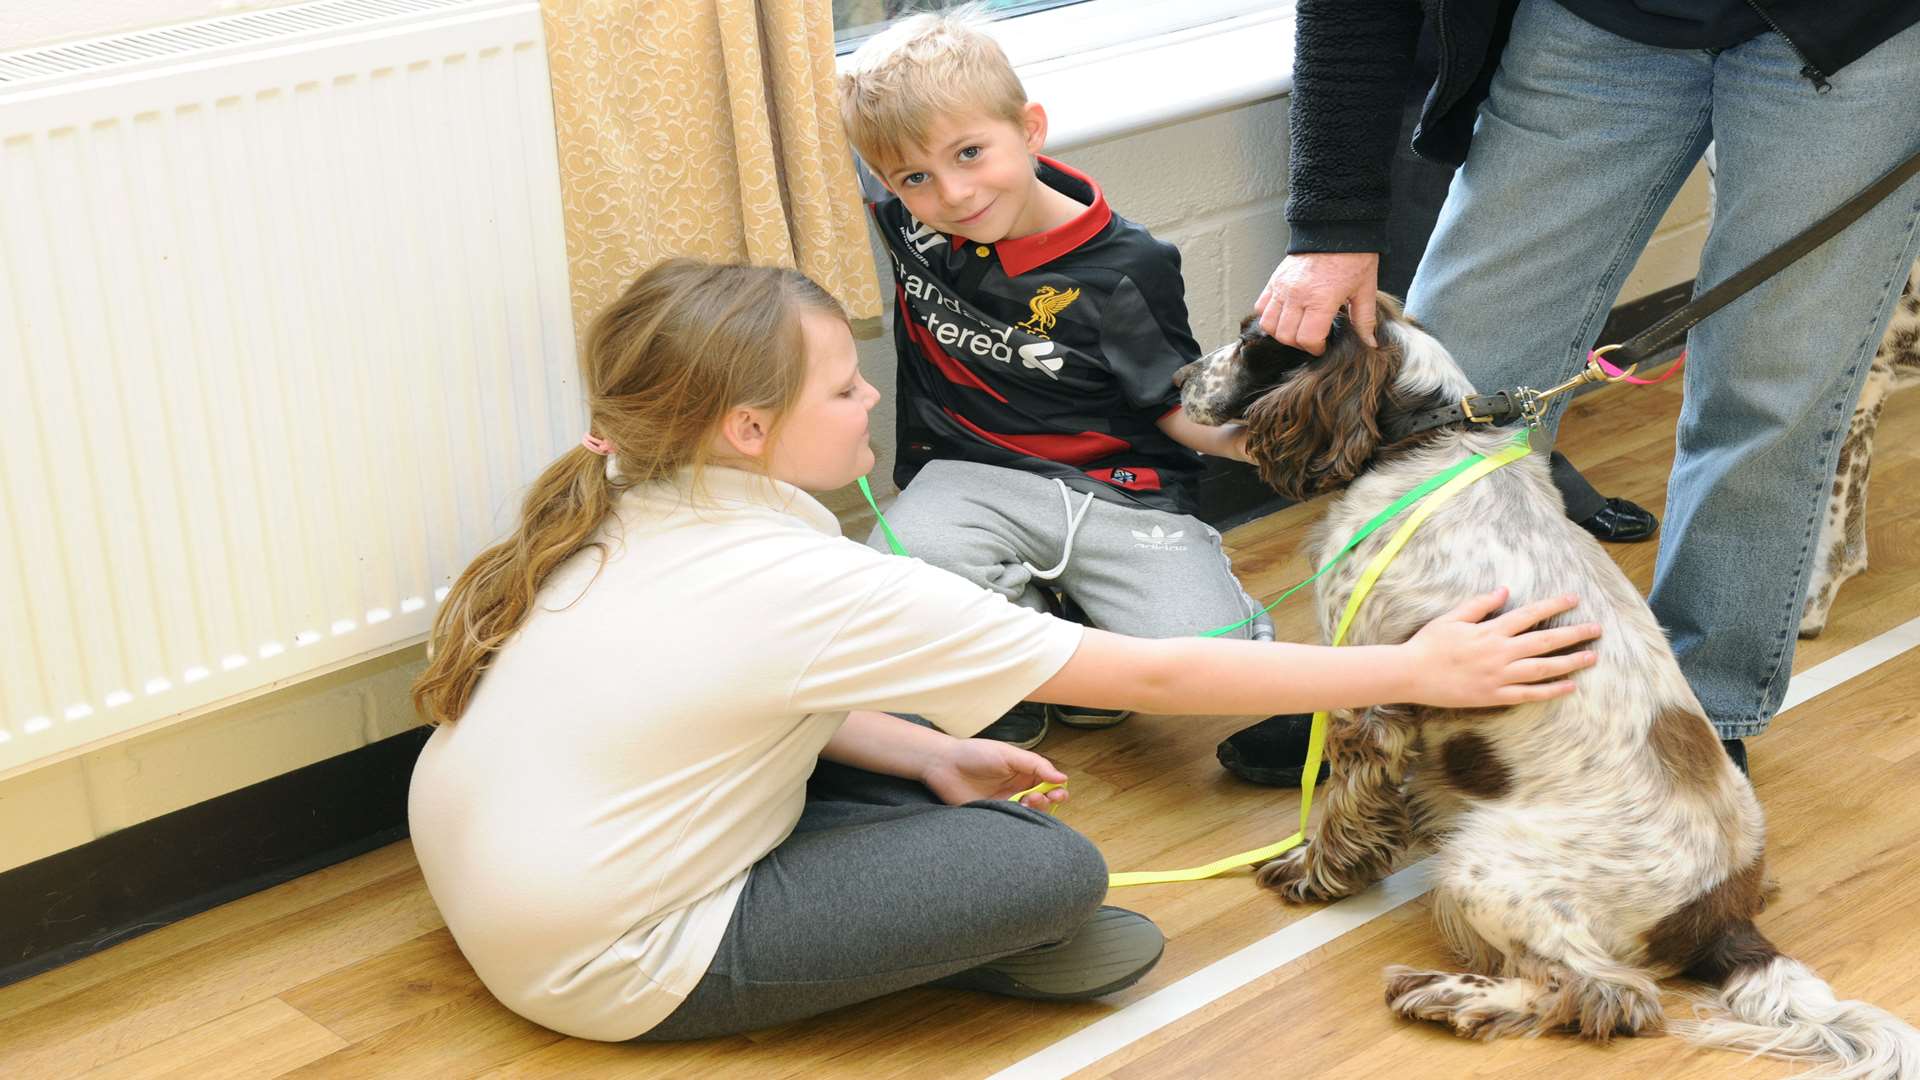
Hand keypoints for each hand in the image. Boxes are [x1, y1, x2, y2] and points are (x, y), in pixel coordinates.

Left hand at [922, 737, 1069, 810]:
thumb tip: (1062, 778)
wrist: (943, 764)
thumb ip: (1035, 765)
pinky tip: (1012, 813)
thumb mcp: (1008, 754)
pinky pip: (1009, 824)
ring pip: (1028, 815)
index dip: (1057, 791)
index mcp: (1024, 773)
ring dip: (1032, 812)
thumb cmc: (975, 753)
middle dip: (1046, 802)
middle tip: (1037, 798)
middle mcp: (1017, 790)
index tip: (1058, 794)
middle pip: (1042, 802)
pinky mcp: (991, 816)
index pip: (1049, 785)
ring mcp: (1004, 804)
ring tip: (1024, 802)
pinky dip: (1016, 823)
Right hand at [1254, 252, 1380, 353]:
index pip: (1307, 338)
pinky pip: (1261, 306)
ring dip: (1281, 332)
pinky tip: (1284, 315)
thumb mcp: (1365, 290)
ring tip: (1296, 329)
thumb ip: (1364, 320)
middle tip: (1312, 339)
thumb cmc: (1353, 257)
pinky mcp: (1274, 280)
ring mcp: (1282, 287)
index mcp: (1321, 299)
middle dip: (1299, 344)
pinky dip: (1269, 316)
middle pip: (1286, 335)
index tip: (1323, 346)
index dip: (1315, 348)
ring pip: (1269, 324)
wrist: (1335, 228)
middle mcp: (1297, 295)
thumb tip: (1368, 342)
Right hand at [1400, 589, 1600, 707]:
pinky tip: (1569, 687)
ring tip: (1591, 657)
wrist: (1411, 674)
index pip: (1530, 614)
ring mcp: (1499, 676)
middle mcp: (1500, 652)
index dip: (1554, 605)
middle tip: (1597, 630)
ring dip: (1570, 662)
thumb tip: (1505, 591)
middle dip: (1574, 634)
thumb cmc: (1428, 644)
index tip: (1574, 599)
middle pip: (1545, 640)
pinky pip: (1529, 694)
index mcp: (1491, 630)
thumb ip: (1480, 605)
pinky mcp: (1494, 695)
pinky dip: (1551, 691)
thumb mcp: (1452, 617)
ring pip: (1543, 668)